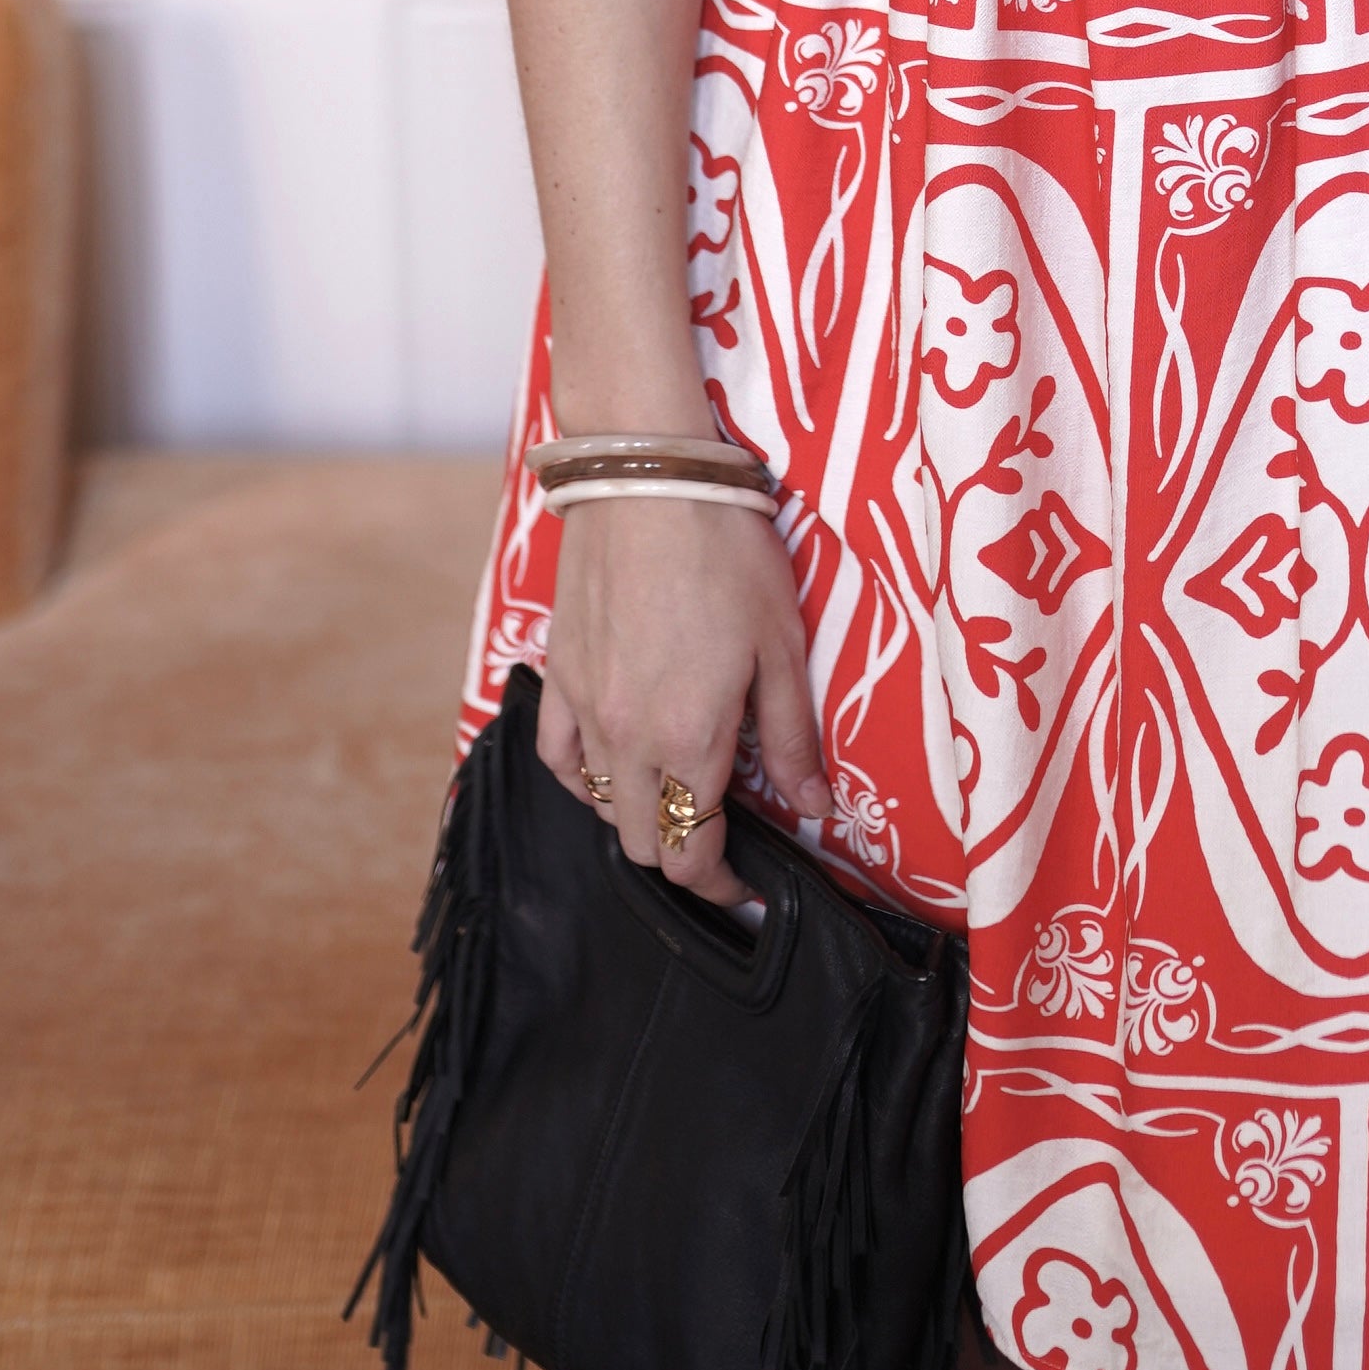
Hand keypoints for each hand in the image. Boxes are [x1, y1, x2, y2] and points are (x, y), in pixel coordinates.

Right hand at [535, 497, 830, 910]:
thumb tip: (812, 807)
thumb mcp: (781, 647)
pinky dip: (581, 778)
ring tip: (675, 793)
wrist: (650, 482)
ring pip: (597, 807)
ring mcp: (583, 711)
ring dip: (637, 817)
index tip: (745, 886)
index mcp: (689, 740)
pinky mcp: (557, 677)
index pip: (692, 854)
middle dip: (683, 856)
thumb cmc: (727, 556)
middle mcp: (626, 740)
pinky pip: (557, 758)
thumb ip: (791, 738)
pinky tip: (609, 766)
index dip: (720, 887)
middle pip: (642, 843)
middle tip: (720, 838)